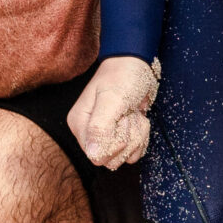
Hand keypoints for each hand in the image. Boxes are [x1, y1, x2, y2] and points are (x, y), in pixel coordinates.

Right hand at [68, 55, 157, 169]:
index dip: (115, 142)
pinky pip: (134, 151)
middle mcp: (90, 132)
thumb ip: (100, 127)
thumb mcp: (112, 99)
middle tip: (127, 114)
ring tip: (132, 113)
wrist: (136, 63)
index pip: (97, 156)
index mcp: (80, 124)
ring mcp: (106, 135)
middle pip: (112, 159)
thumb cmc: (122, 75)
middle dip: (128, 138)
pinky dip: (142, 135)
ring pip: (125, 156)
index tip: (120, 118)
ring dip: (137, 135)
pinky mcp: (120, 135)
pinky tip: (138, 117)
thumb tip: (93, 154)